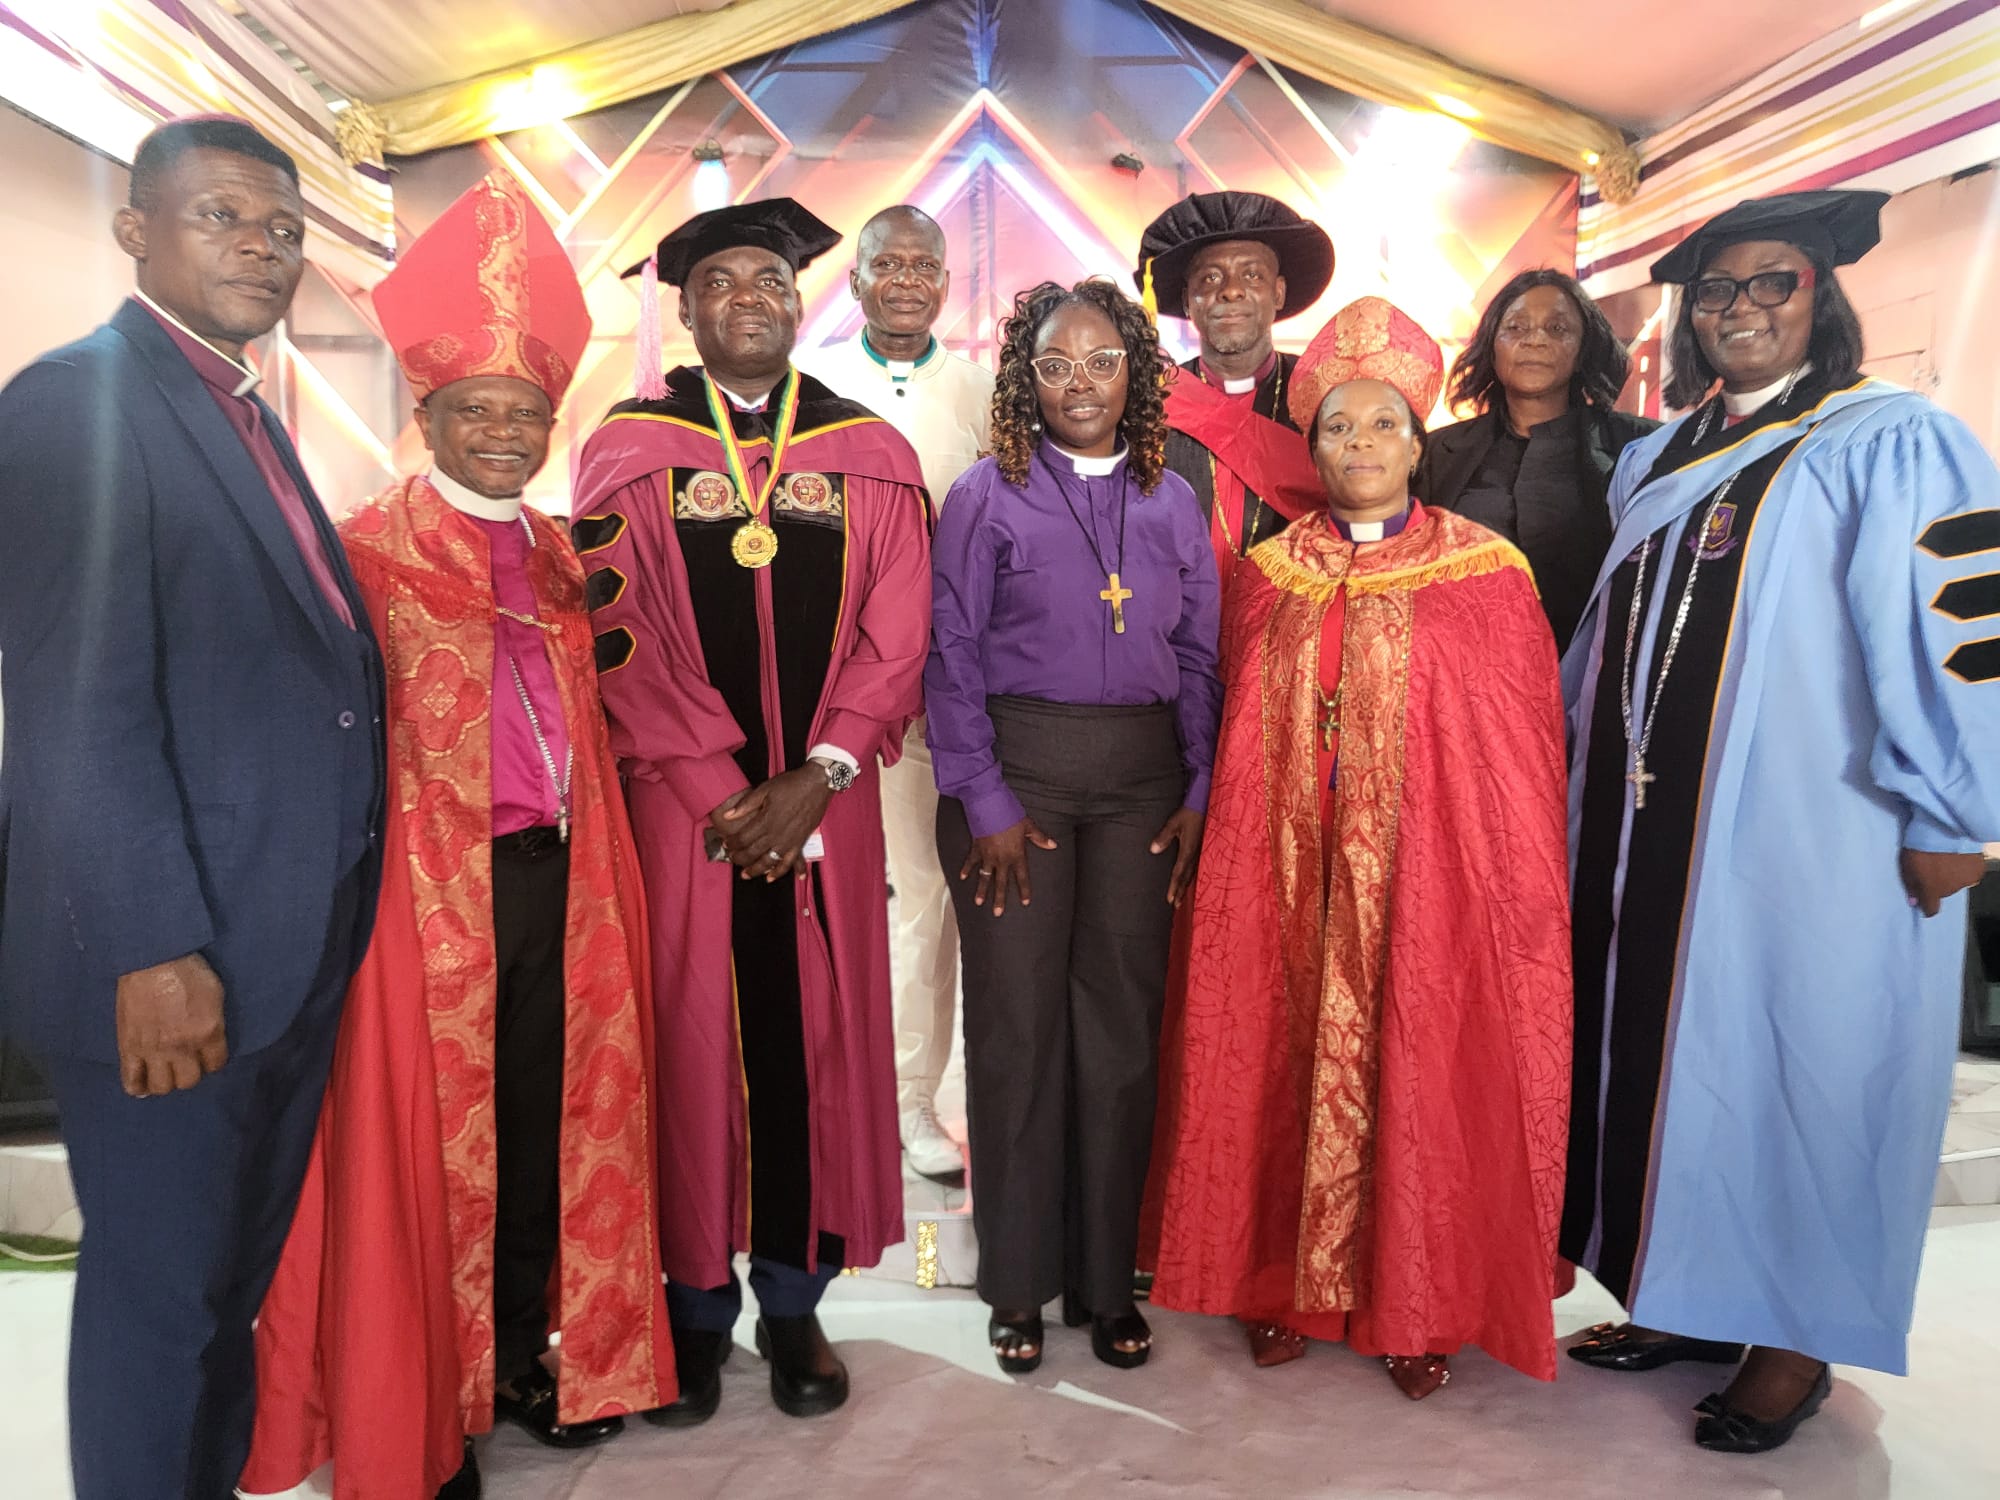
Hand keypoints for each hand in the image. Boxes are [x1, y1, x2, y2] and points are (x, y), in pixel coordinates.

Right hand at [114, 954, 226, 1096]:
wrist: (151, 960)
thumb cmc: (187, 970)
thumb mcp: (215, 994)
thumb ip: (215, 1021)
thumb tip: (211, 1038)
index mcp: (208, 1033)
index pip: (216, 1065)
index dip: (212, 1062)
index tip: (207, 1056)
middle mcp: (182, 1047)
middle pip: (189, 1080)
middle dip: (190, 1073)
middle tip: (186, 1062)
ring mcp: (153, 1050)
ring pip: (162, 1086)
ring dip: (166, 1081)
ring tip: (165, 1071)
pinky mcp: (129, 1047)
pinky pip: (131, 1080)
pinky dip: (137, 1088)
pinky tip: (142, 1086)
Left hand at [716, 767, 833, 880]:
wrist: (817, 784)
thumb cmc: (791, 785)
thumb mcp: (765, 789)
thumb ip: (746, 804)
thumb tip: (728, 815)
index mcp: (766, 820)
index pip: (743, 838)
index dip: (732, 843)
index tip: (726, 844)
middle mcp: (776, 834)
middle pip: (753, 853)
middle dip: (740, 858)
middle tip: (732, 859)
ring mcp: (789, 841)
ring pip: (769, 862)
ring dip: (756, 870)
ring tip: (746, 874)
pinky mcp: (800, 842)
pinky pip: (789, 862)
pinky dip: (781, 871)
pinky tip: (773, 878)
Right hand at [960, 817, 1057, 915]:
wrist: (990, 806)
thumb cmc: (1010, 815)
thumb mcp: (1028, 826)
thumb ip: (1039, 838)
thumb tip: (1053, 845)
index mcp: (1016, 855)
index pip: (1021, 877)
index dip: (1024, 890)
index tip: (1025, 902)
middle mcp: (1001, 859)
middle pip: (1001, 883)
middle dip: (999, 899)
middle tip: (998, 913)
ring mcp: (987, 856)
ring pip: (984, 877)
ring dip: (982, 890)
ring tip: (979, 902)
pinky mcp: (977, 848)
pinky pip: (971, 862)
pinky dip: (966, 869)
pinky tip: (962, 877)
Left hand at [1150, 807, 1205, 905]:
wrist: (1204, 804)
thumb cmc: (1188, 813)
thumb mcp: (1174, 822)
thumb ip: (1163, 836)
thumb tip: (1153, 850)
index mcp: (1188, 851)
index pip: (1179, 874)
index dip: (1174, 887)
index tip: (1170, 900)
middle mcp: (1194, 855)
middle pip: (1186, 878)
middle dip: (1180, 892)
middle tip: (1175, 906)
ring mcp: (1199, 852)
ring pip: (1192, 874)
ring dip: (1185, 887)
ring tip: (1181, 899)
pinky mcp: (1200, 848)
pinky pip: (1195, 867)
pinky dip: (1190, 877)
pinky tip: (1188, 880)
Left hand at [1899, 847, 1986, 917]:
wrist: (1944, 829)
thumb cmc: (1919, 847)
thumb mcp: (1906, 866)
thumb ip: (1911, 886)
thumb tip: (1914, 902)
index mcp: (1932, 892)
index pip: (1931, 909)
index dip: (1926, 905)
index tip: (1923, 899)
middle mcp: (1951, 891)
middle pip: (1943, 893)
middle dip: (1938, 884)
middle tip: (1933, 868)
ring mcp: (1967, 880)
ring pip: (1956, 882)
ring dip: (1952, 875)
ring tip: (1946, 859)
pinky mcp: (1978, 868)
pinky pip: (1969, 872)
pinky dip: (1964, 867)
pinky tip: (1958, 856)